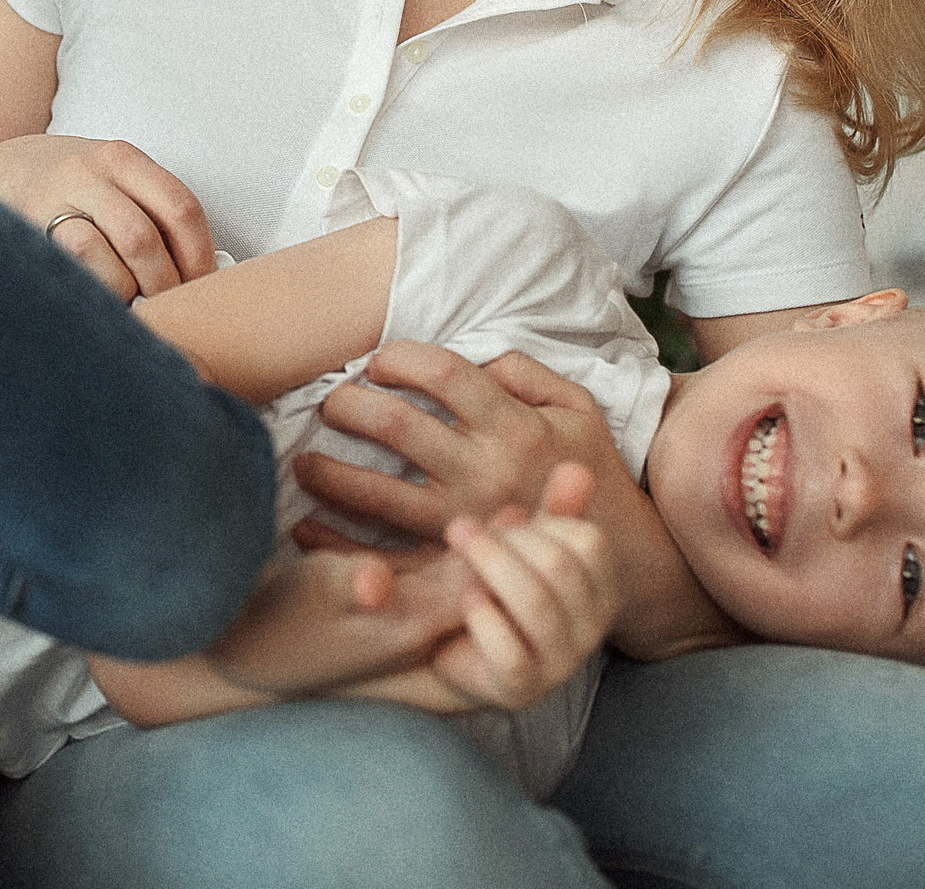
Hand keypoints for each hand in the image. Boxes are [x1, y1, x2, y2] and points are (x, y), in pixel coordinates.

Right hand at [0, 134, 215, 298]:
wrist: (2, 170)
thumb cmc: (76, 187)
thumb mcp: (116, 180)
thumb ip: (153, 212)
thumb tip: (202, 274)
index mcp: (123, 159)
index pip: (180, 207)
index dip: (198, 256)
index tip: (201, 288)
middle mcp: (88, 172)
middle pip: (141, 239)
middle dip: (160, 284)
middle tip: (166, 307)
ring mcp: (50, 201)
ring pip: (95, 255)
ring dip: (119, 292)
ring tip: (128, 305)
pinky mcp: (20, 228)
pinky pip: (59, 268)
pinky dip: (87, 292)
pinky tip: (96, 300)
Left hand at [291, 346, 624, 546]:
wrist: (622, 558)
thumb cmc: (591, 471)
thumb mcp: (577, 407)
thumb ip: (525, 372)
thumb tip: (474, 357)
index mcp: (514, 426)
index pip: (442, 374)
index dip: (400, 358)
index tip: (378, 363)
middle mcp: (485, 470)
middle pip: (396, 425)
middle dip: (348, 405)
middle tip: (329, 403)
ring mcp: (465, 521)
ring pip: (377, 493)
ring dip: (328, 472)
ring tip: (303, 461)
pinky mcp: (452, 567)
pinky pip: (384, 558)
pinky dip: (338, 544)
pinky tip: (305, 527)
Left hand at [338, 462, 618, 713]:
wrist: (441, 644)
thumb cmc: (489, 585)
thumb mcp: (518, 543)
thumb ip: (551, 512)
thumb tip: (577, 469)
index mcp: (600, 587)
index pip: (589, 542)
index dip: (540, 525)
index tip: (502, 520)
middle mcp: (591, 628)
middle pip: (560, 567)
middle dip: (504, 542)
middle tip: (460, 530)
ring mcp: (560, 663)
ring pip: (537, 606)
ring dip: (489, 570)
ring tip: (458, 557)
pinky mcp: (522, 689)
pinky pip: (511, 653)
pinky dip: (483, 618)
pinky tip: (466, 601)